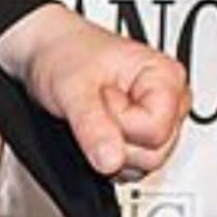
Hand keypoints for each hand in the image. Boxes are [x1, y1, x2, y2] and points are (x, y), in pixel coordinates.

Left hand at [0, 4, 191, 179]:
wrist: (45, 51)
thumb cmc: (62, 55)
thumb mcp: (72, 88)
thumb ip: (93, 126)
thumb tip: (111, 162)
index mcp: (167, 78)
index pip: (156, 132)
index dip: (120, 123)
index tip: (101, 98)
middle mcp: (171, 101)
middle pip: (155, 153)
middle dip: (115, 137)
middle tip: (95, 106)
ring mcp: (158, 121)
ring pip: (145, 163)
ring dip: (110, 146)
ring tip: (94, 112)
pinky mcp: (141, 135)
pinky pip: (131, 164)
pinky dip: (107, 153)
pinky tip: (95, 127)